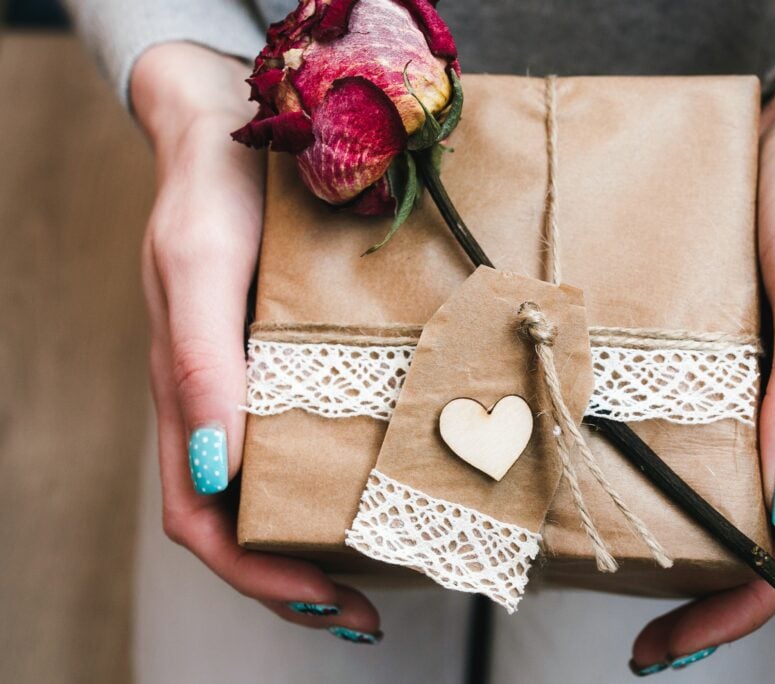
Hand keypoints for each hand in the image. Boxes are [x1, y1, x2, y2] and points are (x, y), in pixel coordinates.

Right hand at [133, 43, 379, 639]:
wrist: (230, 130)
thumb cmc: (211, 196)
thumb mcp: (199, 268)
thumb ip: (199, 361)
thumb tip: (218, 470)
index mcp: (189, 399)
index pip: (206, 520)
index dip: (259, 576)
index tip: (330, 604)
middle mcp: (222, 405)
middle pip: (245, 524)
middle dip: (301, 582)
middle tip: (371, 615)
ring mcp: (258, 384)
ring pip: (280, 489)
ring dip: (326, 542)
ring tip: (392, 570)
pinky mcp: (292, 356)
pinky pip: (312, 434)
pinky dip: (346, 476)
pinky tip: (394, 480)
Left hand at [631, 34, 774, 672]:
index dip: (739, 606)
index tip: (673, 644)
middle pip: (756, 531)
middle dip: (701, 592)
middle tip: (638, 632)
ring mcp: (759, 385)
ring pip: (725, 486)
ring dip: (679, 538)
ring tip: (617, 568)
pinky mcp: (727, 351)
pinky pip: (697, 426)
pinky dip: (662, 465)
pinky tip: (613, 467)